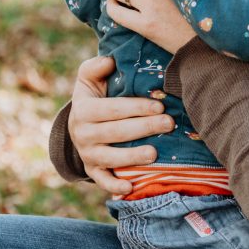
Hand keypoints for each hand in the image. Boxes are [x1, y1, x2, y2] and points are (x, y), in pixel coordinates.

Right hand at [68, 55, 173, 195]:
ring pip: (110, 158)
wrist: (79, 123)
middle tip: (169, 124)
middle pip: (116, 132)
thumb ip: (96, 67)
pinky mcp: (92, 170)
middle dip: (144, 128)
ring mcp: (87, 154)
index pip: (113, 109)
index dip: (136, 107)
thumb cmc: (94, 96)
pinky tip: (131, 188)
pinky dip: (114, 187)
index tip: (159, 105)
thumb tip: (109, 61)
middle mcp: (82, 134)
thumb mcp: (89, 78)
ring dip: (132, 157)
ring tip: (154, 154)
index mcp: (83, 110)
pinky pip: (102, 181)